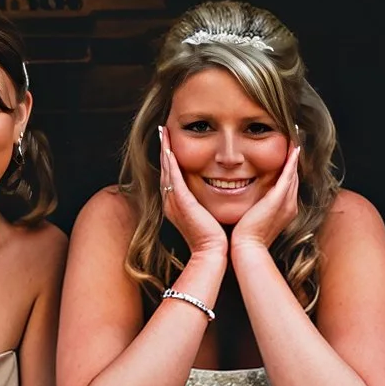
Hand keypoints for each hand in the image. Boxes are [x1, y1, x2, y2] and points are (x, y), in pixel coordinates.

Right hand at [157, 129, 227, 257]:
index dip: (170, 159)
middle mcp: (171, 202)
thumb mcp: (208, 216)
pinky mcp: (180, 201)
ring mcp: (173, 201)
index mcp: (178, 205)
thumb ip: (207, 203)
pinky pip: (173, 176)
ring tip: (163, 132)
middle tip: (163, 131)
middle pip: (165, 169)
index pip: (172, 176)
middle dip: (164, 149)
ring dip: (164, 149)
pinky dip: (170, 160)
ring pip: (166, 169)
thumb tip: (221, 191)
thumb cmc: (214, 239)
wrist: (211, 254)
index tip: (170, 143)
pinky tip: (169, 147)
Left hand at [229, 143, 304, 256]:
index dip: (288, 169)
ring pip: (293, 174)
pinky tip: (293, 149)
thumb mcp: (250, 218)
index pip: (287, 185)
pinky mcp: (279, 199)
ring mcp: (286, 202)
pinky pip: (288, 176)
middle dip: (294, 160)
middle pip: (293, 178)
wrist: (246, 249)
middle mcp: (289, 206)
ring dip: (294, 157)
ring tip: (295, 141)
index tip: (287, 155)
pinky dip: (291, 162)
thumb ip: (251, 207)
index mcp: (283, 210)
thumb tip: (241, 197)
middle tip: (294, 142)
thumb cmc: (244, 238)